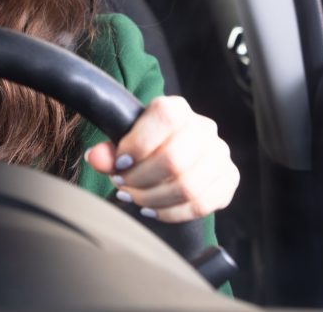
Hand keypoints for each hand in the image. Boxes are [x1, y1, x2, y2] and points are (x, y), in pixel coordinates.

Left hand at [84, 96, 238, 221]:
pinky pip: (201, 205)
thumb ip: (108, 151)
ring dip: (152, 198)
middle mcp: (204, 128)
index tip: (119, 163)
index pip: (164, 117)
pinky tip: (151, 209)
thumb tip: (94, 158)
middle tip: (121, 184)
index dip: (138, 144)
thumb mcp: (124, 142)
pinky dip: (170, 212)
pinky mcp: (228, 180)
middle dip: (140, 179)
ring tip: (133, 197)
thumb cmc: (145, 146)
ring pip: (188, 186)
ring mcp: (220, 155)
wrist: (174, 154)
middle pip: (175, 159)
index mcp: (177, 109)